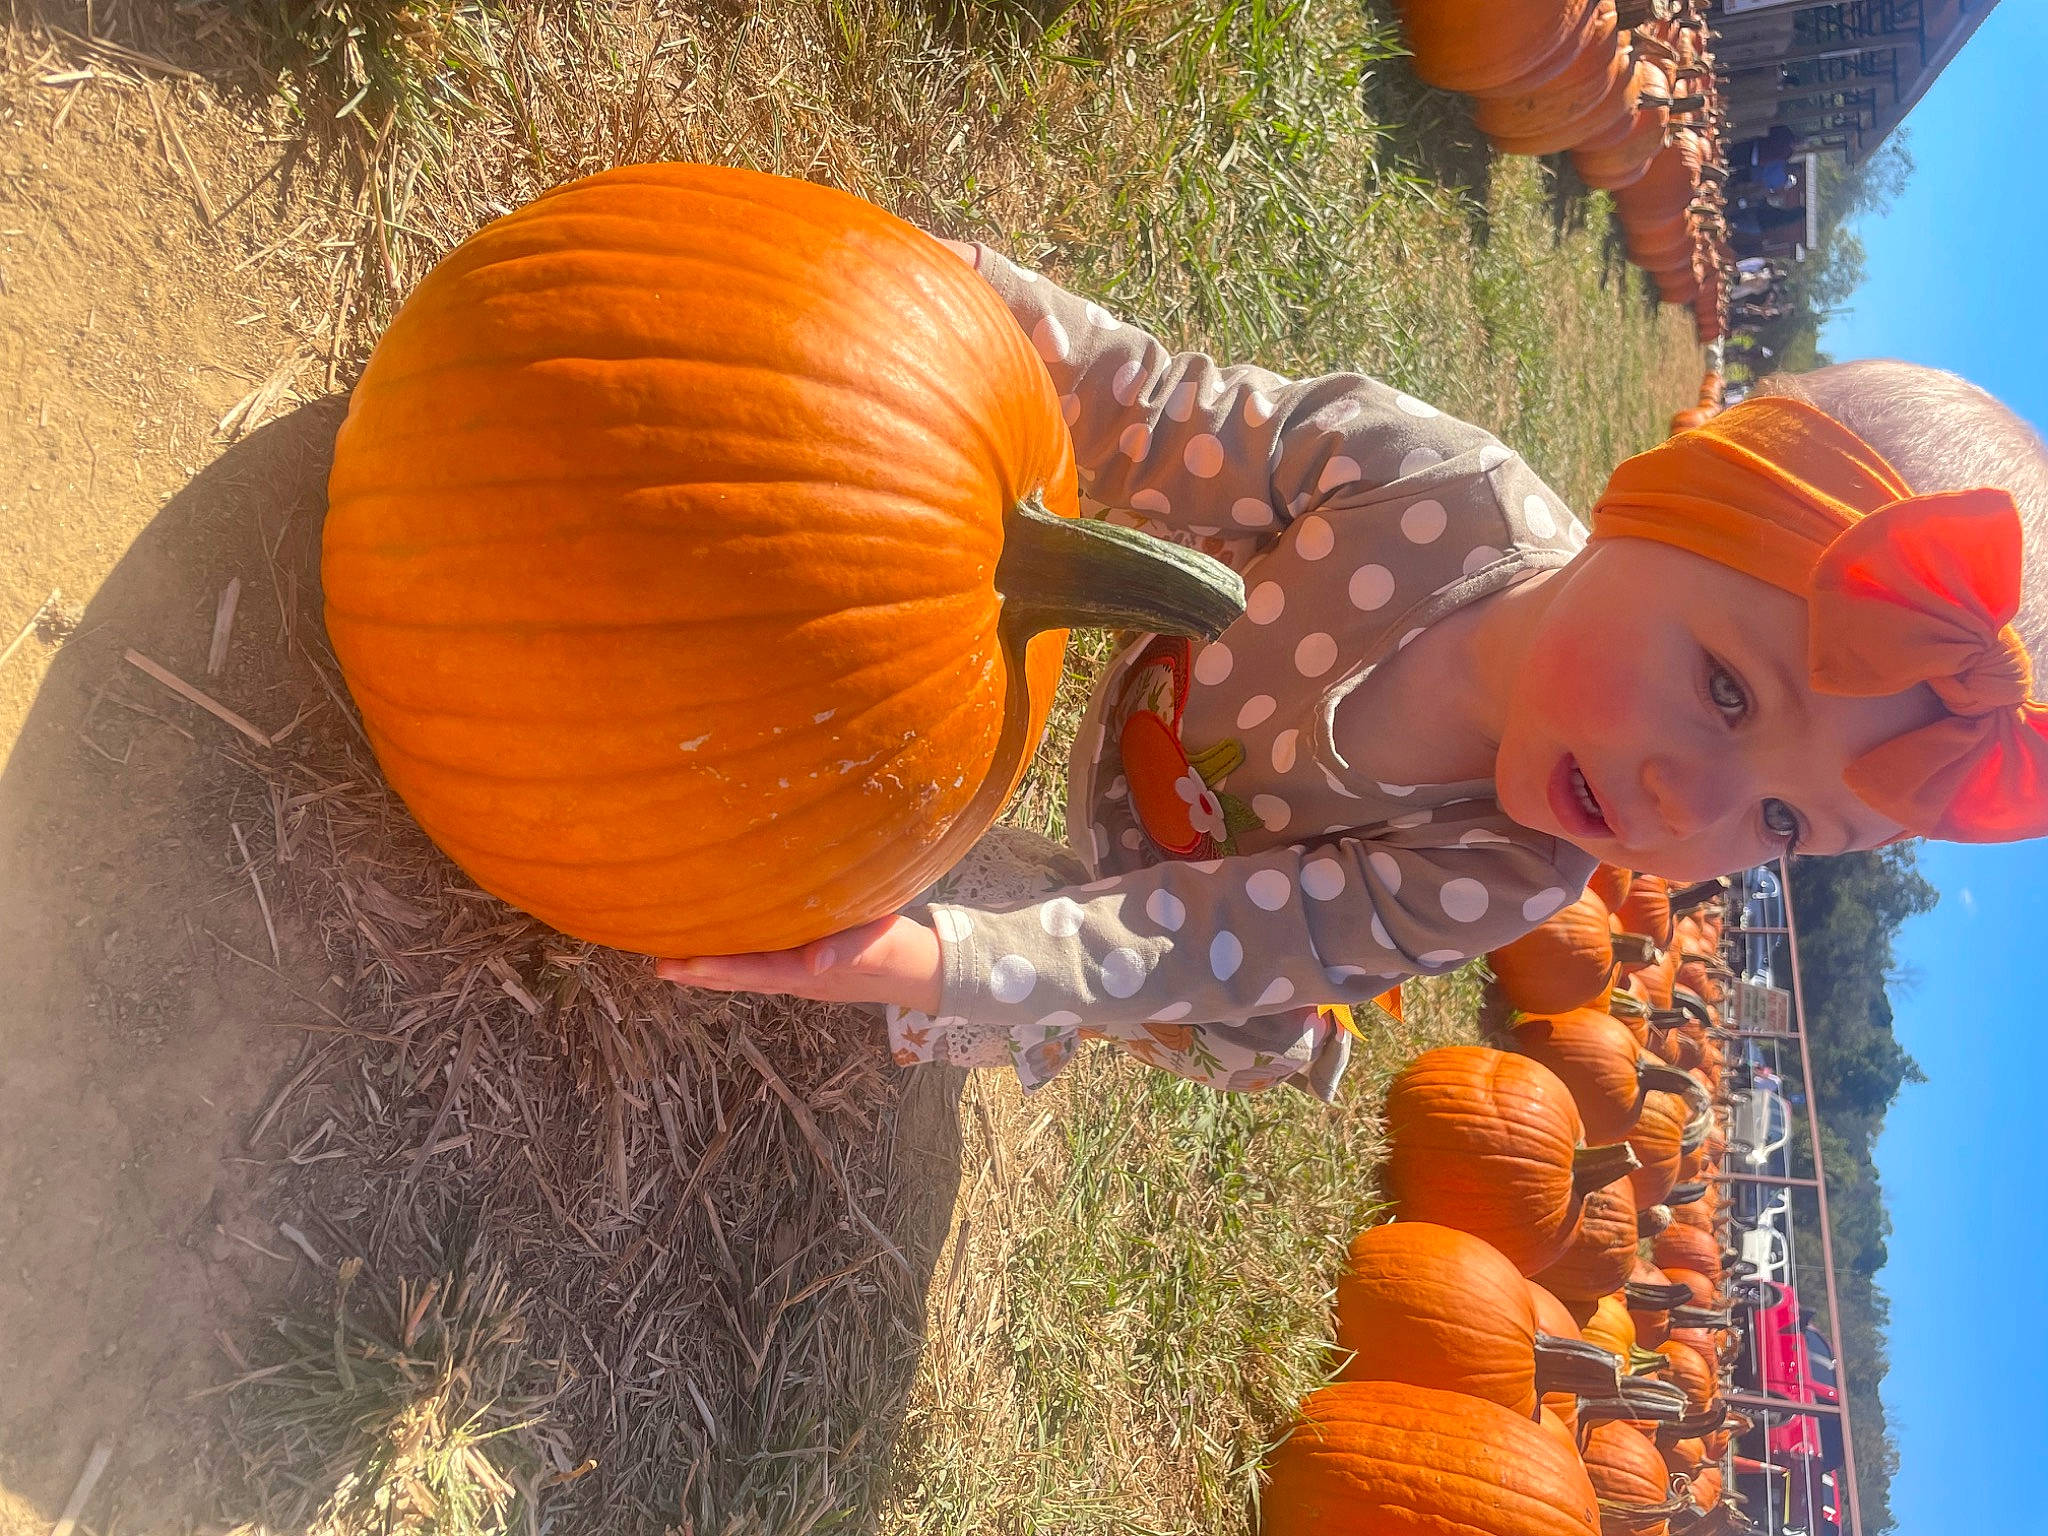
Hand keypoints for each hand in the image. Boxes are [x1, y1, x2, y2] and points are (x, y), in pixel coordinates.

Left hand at [655, 914, 943, 1014]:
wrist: (926, 970)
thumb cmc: (903, 952)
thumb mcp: (879, 946)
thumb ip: (847, 949)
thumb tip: (814, 963)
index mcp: (811, 973)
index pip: (755, 972)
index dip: (718, 968)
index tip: (682, 965)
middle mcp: (799, 979)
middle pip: (742, 979)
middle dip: (701, 973)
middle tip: (659, 966)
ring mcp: (802, 976)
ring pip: (748, 976)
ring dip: (712, 971)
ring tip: (673, 963)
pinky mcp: (808, 967)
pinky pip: (762, 966)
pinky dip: (735, 962)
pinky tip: (720, 953)